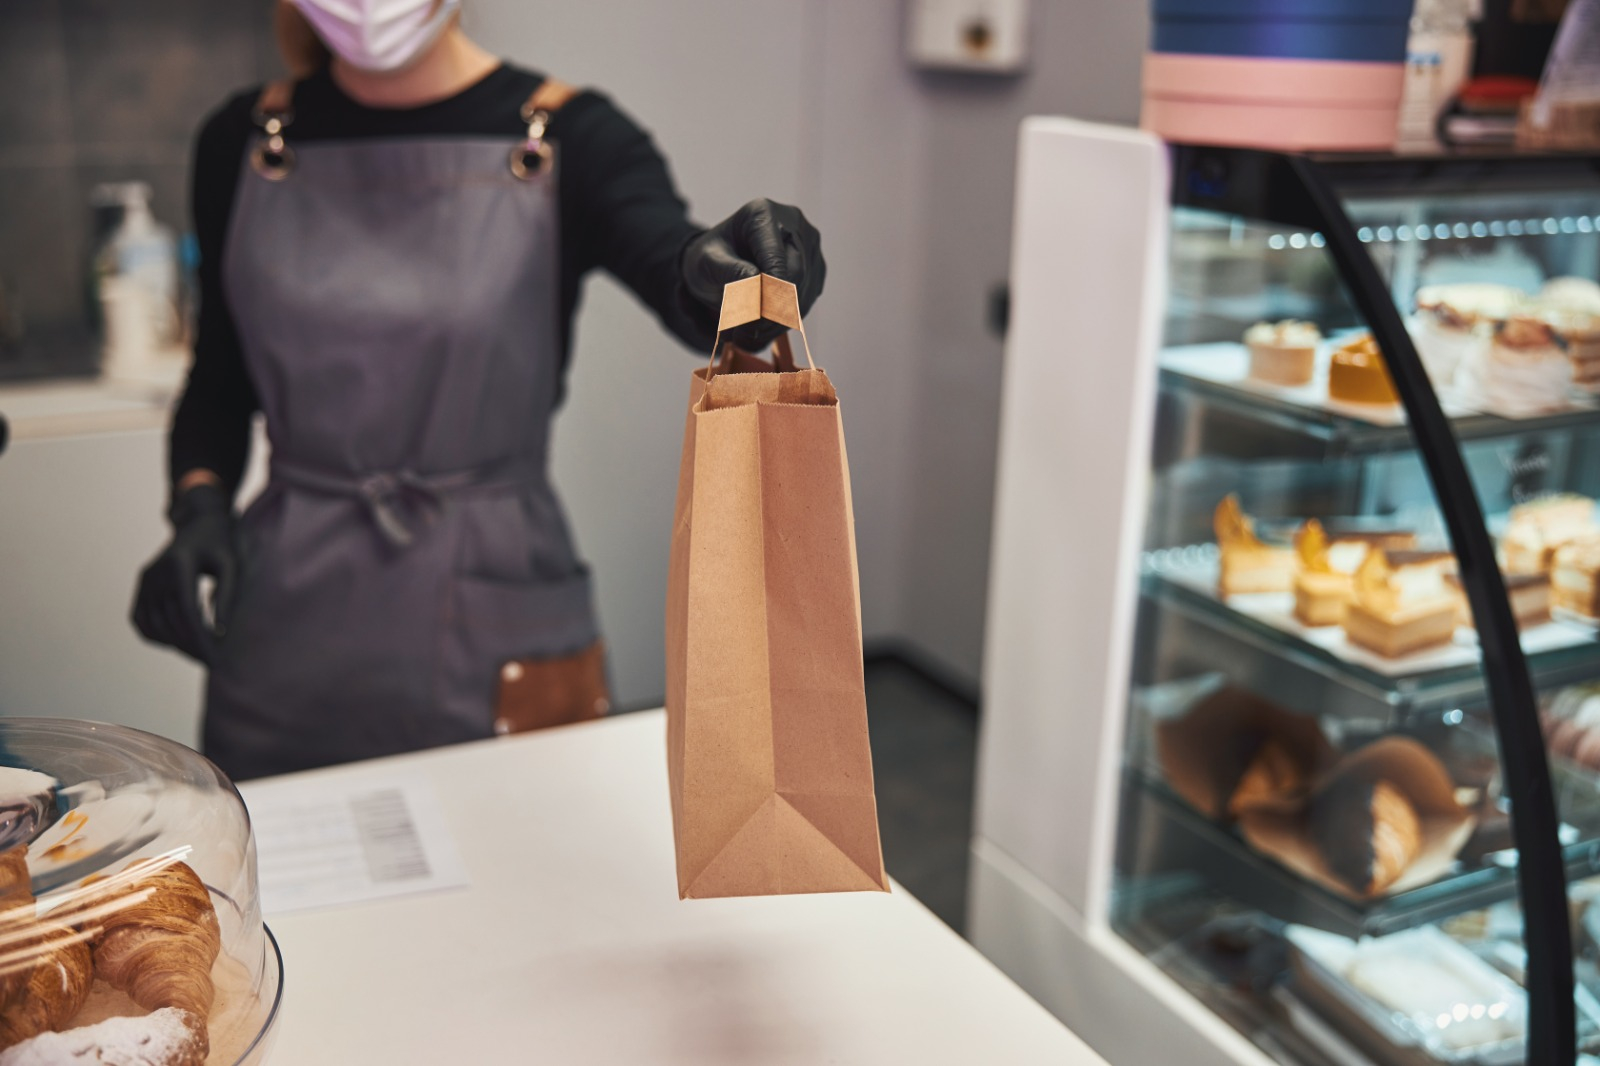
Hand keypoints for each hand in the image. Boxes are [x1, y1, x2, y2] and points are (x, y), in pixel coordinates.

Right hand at [131, 483, 239, 664]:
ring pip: (154, 624)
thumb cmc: (221, 544)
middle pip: (171, 621)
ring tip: (199, 655)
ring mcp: (144, 579)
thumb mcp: (231, 565)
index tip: (217, 658)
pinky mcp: (141, 585)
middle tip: (213, 663)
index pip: (187, 611)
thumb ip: (226, 596)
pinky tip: (176, 643)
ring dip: (175, 645)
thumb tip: (221, 633)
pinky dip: (155, 635)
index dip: (201, 638)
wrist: (200, 524)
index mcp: (179, 564)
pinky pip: (141, 619)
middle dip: (192, 646)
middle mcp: (155, 572)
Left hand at [682, 198, 825, 350]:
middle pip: (795, 278)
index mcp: (763, 214)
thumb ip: (728, 270)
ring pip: (801, 297)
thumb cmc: (711, 257)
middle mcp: (794, 226)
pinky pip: (804, 306)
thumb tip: (756, 283)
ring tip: (741, 336)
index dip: (768, 293)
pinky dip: (778, 325)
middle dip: (769, 312)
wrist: (721, 261)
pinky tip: (755, 330)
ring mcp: (809, 250)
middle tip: (741, 336)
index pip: (776, 258)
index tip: (751, 322)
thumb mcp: (706, 261)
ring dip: (772, 324)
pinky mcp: (815, 274)